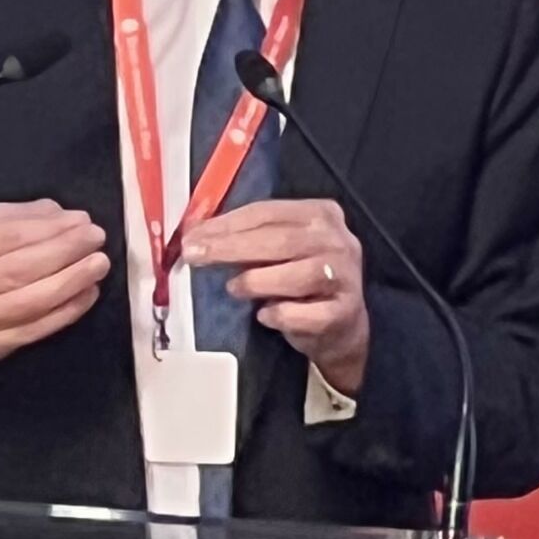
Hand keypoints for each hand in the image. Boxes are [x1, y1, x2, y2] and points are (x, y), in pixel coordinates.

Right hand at [0, 200, 109, 380]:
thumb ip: (15, 218)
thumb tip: (63, 215)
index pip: (5, 236)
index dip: (49, 229)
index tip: (82, 221)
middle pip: (19, 269)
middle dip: (65, 251)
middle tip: (96, 239)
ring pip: (31, 301)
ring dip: (73, 281)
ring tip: (99, 263)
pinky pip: (38, 329)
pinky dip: (68, 310)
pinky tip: (88, 293)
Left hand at [182, 197, 368, 395]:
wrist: (341, 326)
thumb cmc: (301, 281)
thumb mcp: (280, 250)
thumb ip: (248, 238)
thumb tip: (197, 235)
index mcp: (321, 214)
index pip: (268, 212)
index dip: (227, 224)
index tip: (193, 237)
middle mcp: (338, 241)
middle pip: (281, 240)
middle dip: (231, 248)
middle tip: (196, 257)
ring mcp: (346, 277)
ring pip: (298, 275)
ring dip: (257, 281)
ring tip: (233, 288)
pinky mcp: (343, 313)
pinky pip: (306, 313)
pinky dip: (280, 314)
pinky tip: (264, 315)